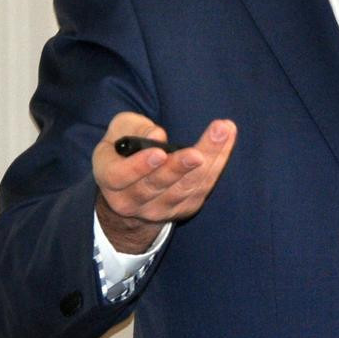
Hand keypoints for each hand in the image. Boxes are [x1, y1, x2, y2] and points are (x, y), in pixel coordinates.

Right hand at [93, 112, 236, 252]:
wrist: (133, 185)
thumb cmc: (126, 148)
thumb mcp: (120, 130)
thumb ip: (133, 128)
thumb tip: (158, 135)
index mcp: (111, 179)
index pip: (121, 177)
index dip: (139, 166)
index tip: (159, 153)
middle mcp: (133, 201)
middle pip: (158, 185)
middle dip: (180, 166)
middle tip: (198, 152)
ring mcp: (159, 209)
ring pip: (185, 188)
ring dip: (208, 159)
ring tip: (223, 132)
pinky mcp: (183, 208)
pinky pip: (202, 187)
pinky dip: (217, 163)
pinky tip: (227, 139)